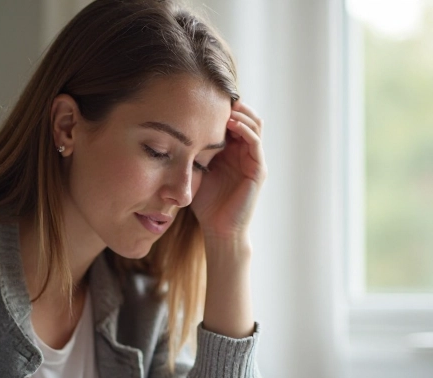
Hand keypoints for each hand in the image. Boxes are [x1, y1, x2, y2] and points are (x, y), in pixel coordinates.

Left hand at [190, 100, 265, 241]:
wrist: (218, 230)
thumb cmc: (205, 203)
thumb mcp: (196, 169)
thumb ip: (194, 149)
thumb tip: (174, 127)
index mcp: (234, 151)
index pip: (234, 119)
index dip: (223, 106)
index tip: (205, 94)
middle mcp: (247, 153)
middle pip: (247, 117)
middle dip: (234, 104)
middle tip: (217, 93)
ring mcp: (255, 161)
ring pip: (255, 125)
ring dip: (241, 113)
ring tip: (224, 105)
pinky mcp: (258, 171)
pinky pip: (255, 143)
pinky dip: (245, 130)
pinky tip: (230, 123)